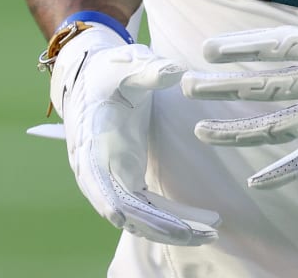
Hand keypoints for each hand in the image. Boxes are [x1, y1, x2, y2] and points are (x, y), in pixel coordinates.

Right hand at [48, 24, 220, 244]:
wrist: (87, 78)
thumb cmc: (108, 72)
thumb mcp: (126, 64)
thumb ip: (149, 70)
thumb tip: (175, 71)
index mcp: (95, 146)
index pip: (111, 192)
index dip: (136, 212)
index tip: (168, 225)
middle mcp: (97, 170)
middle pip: (128, 214)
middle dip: (165, 228)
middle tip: (207, 233)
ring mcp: (108, 178)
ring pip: (137, 217)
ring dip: (171, 229)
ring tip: (211, 232)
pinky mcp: (122, 178)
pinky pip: (143, 208)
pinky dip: (168, 219)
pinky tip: (196, 224)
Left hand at [183, 0, 297, 188]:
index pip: (280, 47)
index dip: (242, 48)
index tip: (209, 50)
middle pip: (268, 89)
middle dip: (224, 88)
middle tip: (188, 86)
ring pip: (280, 129)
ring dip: (239, 131)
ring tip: (203, 130)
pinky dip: (285, 173)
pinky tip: (258, 183)